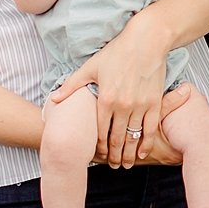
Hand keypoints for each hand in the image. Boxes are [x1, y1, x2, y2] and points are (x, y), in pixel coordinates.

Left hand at [49, 20, 169, 163]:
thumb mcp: (90, 67)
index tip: (98, 155)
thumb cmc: (118, 52)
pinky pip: (150, 129)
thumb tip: (54, 98)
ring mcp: (140, 106)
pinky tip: (142, 153)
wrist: (147, 41)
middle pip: (116, 139)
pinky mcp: (154, 103)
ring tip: (125, 164)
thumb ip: (72, 85)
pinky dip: (146, 143)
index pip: (99, 131)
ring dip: (128, 154)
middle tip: (113, 166)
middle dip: (113, 156)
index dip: (98, 147)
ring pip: (132, 137)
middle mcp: (122, 106)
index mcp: (105, 100)